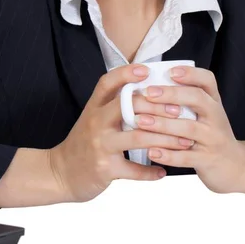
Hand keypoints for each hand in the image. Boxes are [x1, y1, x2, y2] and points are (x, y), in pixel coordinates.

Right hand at [49, 64, 197, 203]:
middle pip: (128, 106)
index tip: (147, 70)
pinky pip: (133, 170)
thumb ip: (113, 106)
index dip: (126, 73)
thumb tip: (146, 91)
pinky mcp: (104, 168)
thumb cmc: (83, 143)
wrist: (60, 173)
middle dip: (158, 108)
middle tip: (180, 110)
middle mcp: (96, 122)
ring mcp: (100, 145)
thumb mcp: (92, 119)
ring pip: (138, 138)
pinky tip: (163, 172)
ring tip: (184, 142)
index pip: (107, 83)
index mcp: (94, 108)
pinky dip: (151, 172)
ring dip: (165, 140)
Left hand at [137, 65, 244, 193]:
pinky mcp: (207, 160)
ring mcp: (213, 139)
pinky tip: (151, 151)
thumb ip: (185, 99)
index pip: (207, 80)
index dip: (190, 74)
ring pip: (189, 128)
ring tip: (139, 121)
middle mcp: (216, 117)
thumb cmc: (209, 133)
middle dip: (171, 94)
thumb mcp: (204, 113)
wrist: (234, 166)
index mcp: (213, 101)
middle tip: (148, 93)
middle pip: (197, 99)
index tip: (170, 72)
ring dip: (162, 124)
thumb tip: (148, 84)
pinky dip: (168, 155)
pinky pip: (186, 158)